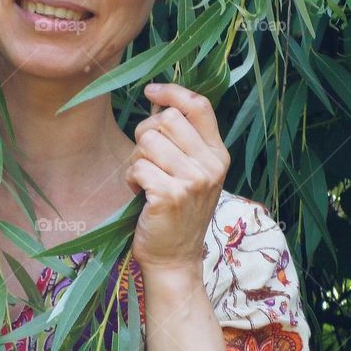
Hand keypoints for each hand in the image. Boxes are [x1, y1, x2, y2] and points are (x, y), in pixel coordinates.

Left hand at [123, 82, 229, 272]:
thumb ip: (183, 141)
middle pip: (165, 120)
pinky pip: (137, 167)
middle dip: (144, 135)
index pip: (199, 106)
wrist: (175, 259)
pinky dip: (132, 179)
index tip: (150, 91)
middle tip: (146, 160)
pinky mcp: (170, 196)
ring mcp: (193, 181)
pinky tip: (141, 194)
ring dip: (136, 160)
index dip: (172, 92)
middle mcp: (211, 165)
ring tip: (145, 181)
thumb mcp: (193, 173)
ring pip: (147, 141)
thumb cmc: (178, 213)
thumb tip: (158, 102)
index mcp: (219, 155)